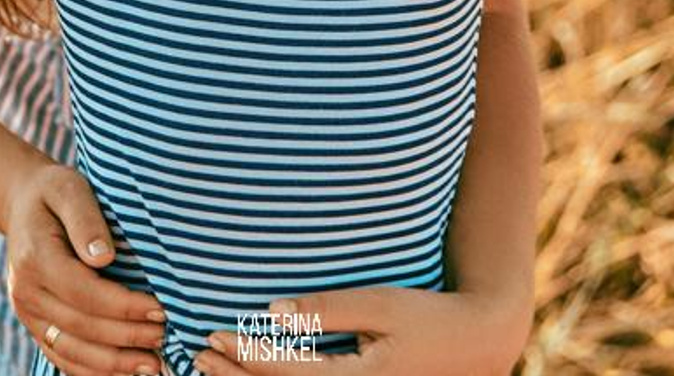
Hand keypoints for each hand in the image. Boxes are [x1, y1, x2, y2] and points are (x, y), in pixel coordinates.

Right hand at [4, 161, 166, 375]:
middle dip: (126, 336)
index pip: (83, 292)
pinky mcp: (35, 324)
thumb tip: (104, 257)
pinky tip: (123, 372)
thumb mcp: (69, 188)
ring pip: (70, 351)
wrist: (20, 204)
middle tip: (165, 336)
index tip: (159, 309)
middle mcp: (26, 292)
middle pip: (80, 326)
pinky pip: (61, 356)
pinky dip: (92, 371)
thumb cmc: (53, 192)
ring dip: (112, 364)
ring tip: (152, 365)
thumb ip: (85, 219)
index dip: (123, 306)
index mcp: (35, 258)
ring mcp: (27, 313)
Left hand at [191, 286, 525, 375]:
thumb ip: (327, 309)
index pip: (284, 371)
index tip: (211, 334)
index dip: (244, 353)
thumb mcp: (380, 304)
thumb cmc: (428, 316)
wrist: (477, 344)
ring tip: (210, 368)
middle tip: (197, 354)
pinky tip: (256, 373)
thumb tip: (272, 311)